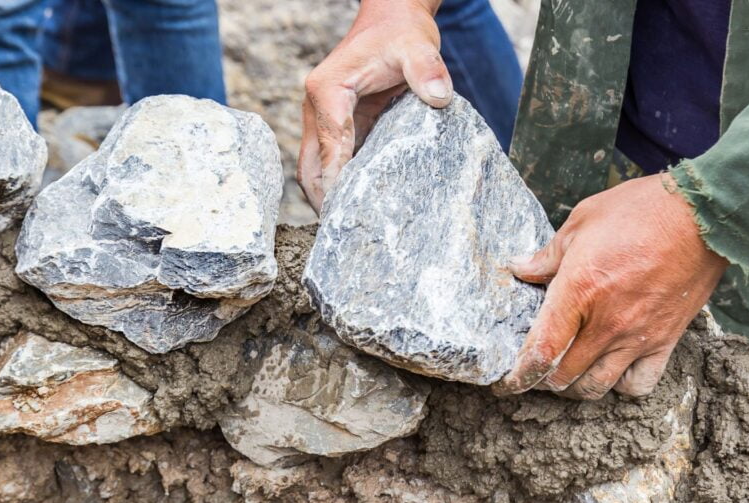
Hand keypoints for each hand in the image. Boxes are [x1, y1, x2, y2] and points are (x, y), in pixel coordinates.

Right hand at [298, 0, 451, 212]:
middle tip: (346, 236)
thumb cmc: (400, 32)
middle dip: (324, 201)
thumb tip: (438, 97)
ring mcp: (324, 119)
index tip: (347, 216)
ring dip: (329, 197)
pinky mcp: (338, 126)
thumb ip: (427, 69)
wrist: (392, 19)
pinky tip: (361, 209)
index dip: (337, 183)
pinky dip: (341, 185)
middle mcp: (317, 108)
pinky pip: (334, 162)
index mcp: (328, 91)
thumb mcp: (417, 46)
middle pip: (310, 167)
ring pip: (315, 168)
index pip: (330, 147)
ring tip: (350, 232)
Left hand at [494, 174, 727, 399]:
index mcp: (578, 291)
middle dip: (542, 380)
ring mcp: (637, 337)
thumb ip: (548, 255)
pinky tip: (611, 371)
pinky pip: (639, 384)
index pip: (541, 351)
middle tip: (535, 371)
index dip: (519, 374)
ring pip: (597, 386)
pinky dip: (621, 386)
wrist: (702, 215)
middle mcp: (606, 323)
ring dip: (576, 386)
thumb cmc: (640, 211)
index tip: (508, 382)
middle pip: (563, 376)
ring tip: (567, 374)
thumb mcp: (582, 221)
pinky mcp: (665, 341)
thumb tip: (519, 269)